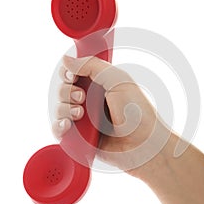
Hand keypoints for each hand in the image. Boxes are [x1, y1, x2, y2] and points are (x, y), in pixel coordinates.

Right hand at [52, 55, 172, 174]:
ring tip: (80, 113)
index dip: (67, 73)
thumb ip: (91, 66)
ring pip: (59, 109)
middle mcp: (90, 101)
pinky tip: (67, 125)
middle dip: (67, 91)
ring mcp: (85, 120)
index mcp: (100, 84)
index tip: (71, 76)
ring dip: (64, 108)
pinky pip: (59, 131)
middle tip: (82, 97)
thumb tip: (66, 59)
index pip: (73, 73)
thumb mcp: (118, 79)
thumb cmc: (138, 111)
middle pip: (63, 90)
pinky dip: (58, 127)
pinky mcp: (81, 138)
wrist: (145, 143)